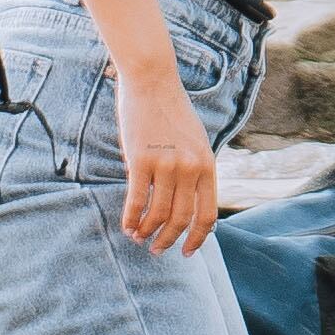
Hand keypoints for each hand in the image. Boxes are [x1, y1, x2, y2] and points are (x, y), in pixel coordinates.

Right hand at [113, 61, 222, 254]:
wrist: (153, 81)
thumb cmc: (172, 112)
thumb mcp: (196, 142)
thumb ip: (196, 171)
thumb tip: (189, 205)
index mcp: (208, 165)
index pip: (207, 215)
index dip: (196, 238)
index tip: (186, 252)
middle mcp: (191, 167)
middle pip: (181, 219)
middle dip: (168, 240)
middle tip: (157, 250)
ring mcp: (166, 163)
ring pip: (158, 214)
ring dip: (147, 231)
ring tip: (138, 238)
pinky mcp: (141, 159)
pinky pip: (137, 200)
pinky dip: (131, 218)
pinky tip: (127, 226)